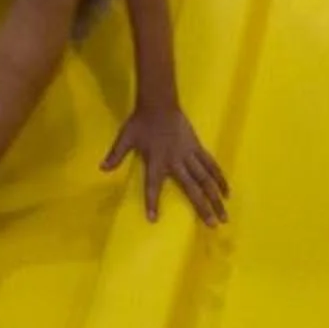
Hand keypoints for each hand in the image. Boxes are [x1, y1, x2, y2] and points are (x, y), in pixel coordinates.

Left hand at [102, 105, 228, 224]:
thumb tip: (101, 168)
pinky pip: (211, 165)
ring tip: (224, 215)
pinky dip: (220, 178)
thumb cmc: (141, 122)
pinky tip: (227, 192)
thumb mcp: (125, 138)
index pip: (152, 185)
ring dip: (216, 197)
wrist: (159, 102)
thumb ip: (116, 155)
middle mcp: (176, 160)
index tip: (153, 219)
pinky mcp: (198, 147)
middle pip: (192, 188)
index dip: (152, 201)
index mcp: (156, 160)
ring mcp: (190, 154)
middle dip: (202, 207)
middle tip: (212, 225)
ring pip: (206, 179)